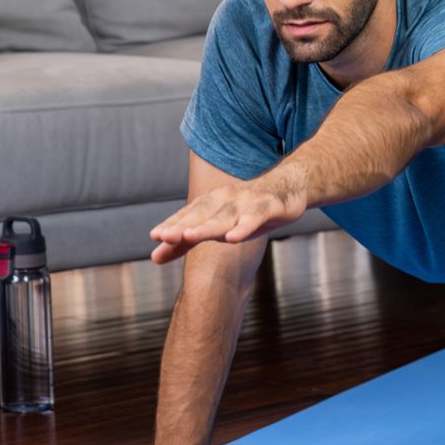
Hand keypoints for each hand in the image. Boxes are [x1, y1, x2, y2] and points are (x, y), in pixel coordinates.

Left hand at [150, 171, 307, 263]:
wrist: (290, 187)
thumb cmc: (249, 210)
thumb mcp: (217, 227)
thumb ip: (185, 242)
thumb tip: (154, 258)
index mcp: (212, 202)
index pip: (189, 214)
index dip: (172, 224)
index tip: (155, 236)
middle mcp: (227, 199)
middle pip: (202, 214)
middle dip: (183, 225)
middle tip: (163, 237)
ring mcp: (248, 202)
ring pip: (226, 216)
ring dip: (208, 226)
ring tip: (189, 236)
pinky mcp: (270, 206)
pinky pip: (255, 217)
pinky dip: (244, 227)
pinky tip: (233, 238)